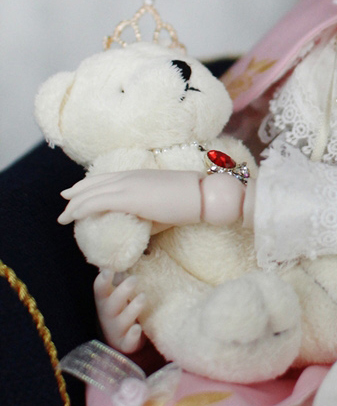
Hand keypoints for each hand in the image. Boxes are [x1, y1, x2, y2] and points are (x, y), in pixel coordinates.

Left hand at [59, 170, 201, 226]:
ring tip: (63, 217)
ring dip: (74, 205)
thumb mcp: (161, 209)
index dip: (87, 184)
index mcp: (137, 175)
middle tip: (64, 203)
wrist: (203, 196)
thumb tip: (135, 230)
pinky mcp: (129, 197)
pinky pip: (97, 202)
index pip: (105, 178)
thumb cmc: (187, 203)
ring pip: (91, 193)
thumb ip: (144, 217)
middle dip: (76, 194)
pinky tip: (73, 216)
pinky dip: (82, 209)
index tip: (75, 193)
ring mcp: (128, 185)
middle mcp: (129, 177)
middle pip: (94, 184)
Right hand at [94, 270, 145, 353]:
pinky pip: (129, 341)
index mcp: (105, 301)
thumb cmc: (121, 310)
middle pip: (111, 304)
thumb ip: (120, 279)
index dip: (102, 281)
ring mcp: (116, 331)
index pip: (99, 290)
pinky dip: (133, 336)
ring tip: (143, 297)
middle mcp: (108, 316)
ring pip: (122, 321)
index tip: (108, 270)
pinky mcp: (126, 344)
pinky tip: (138, 328)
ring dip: (132, 309)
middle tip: (134, 279)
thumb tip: (125, 253)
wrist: (121, 341)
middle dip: (122, 292)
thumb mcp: (117, 295)